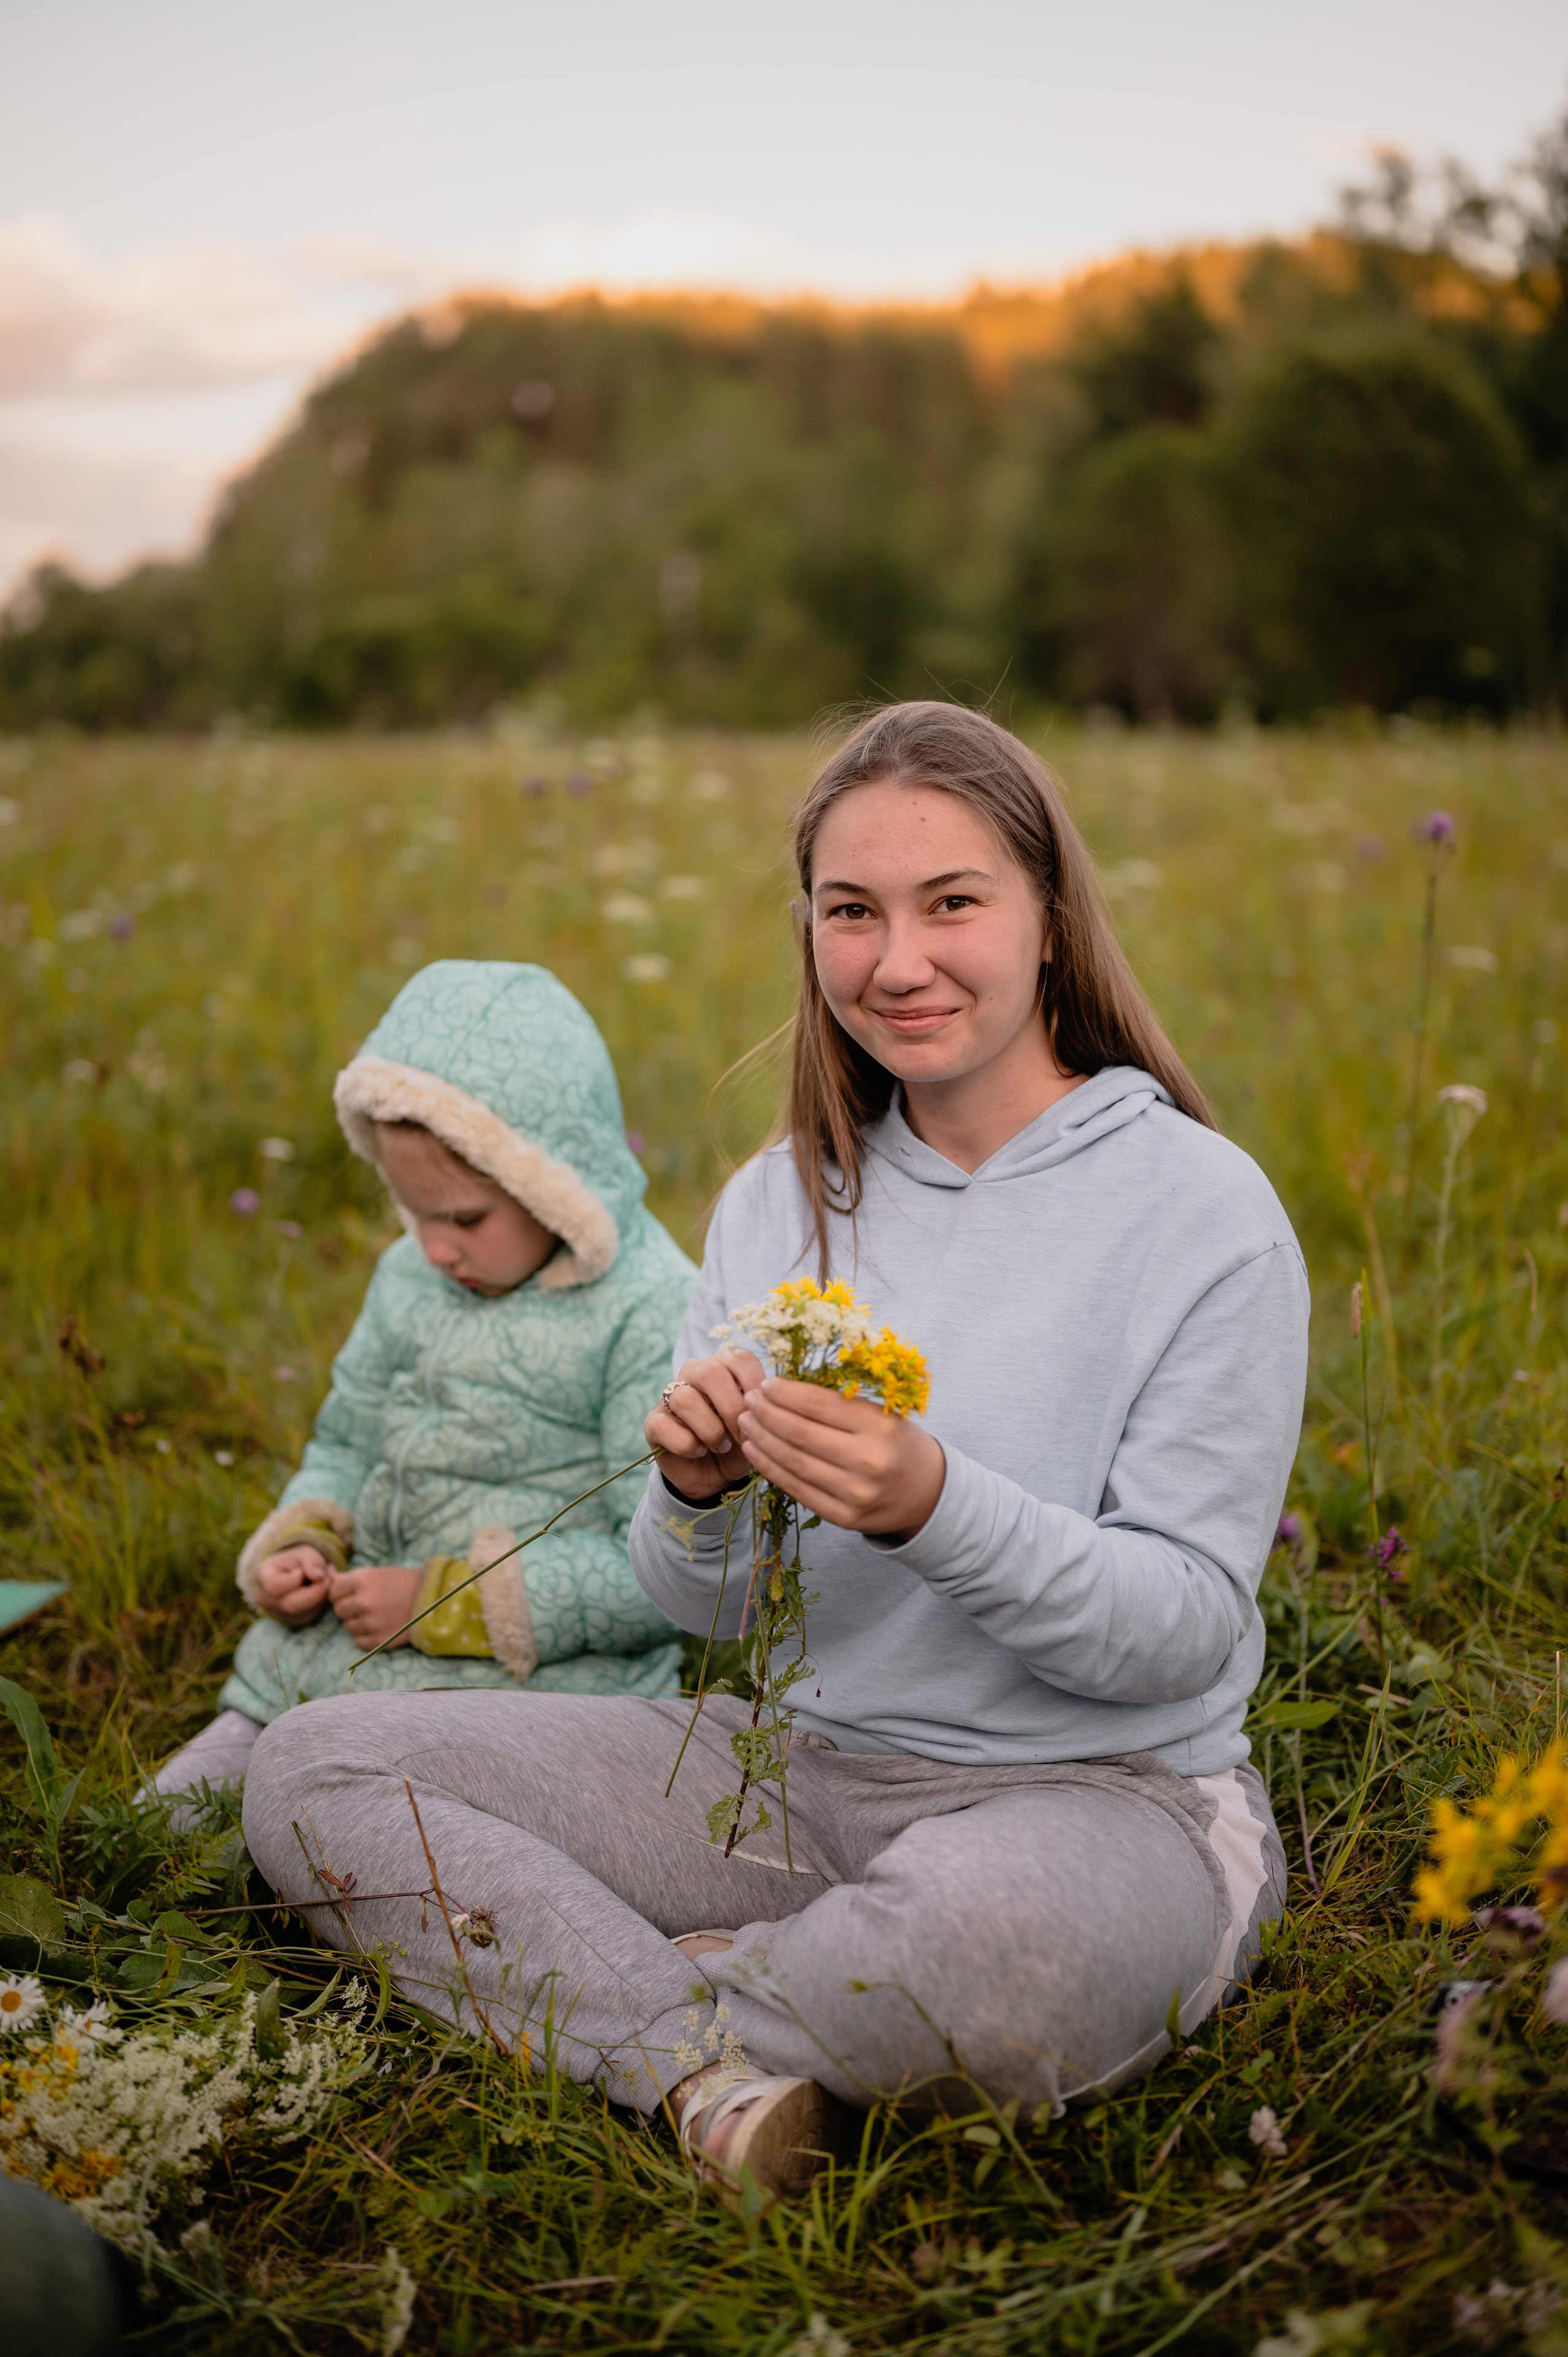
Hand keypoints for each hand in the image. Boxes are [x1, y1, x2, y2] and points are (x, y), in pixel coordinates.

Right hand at [255, 1544, 332, 1625]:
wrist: (297, 1571)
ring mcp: (275, 1612)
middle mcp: (264, 1597)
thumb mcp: (305, 1552)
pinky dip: (318, 1606)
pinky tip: (319, 1593)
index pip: (274, 1586)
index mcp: (263, 1576)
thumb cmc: (298, 1560)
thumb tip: (318, 1577)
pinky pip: (307, 1617)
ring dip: (318, 1600)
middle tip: (326, 1581)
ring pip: (301, 1614)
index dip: (294, 1580)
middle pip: (289, 1605)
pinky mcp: (290, 1620)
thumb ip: (312, 1561)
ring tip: (323, 1584)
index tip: (304, 1571)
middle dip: (314, 1593)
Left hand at [326, 1565, 422, 1650]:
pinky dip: (365, 1636)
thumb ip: (348, 1578)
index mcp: (362, 1581)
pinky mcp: (379, 1640)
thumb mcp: (376, 1573)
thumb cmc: (402, 1582)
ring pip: (348, 1627)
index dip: (341, 1593)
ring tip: (374, 1615)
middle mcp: (364, 1602)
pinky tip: (378, 1627)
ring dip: (357, 1622)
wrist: (432, 1599)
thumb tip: (326, 1577)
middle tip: (364, 1605)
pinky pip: (358, 1642)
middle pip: (339, 1610)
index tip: (352, 1593)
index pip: (334, 1592)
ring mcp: (371, 1623)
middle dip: (348, 1608)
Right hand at [644, 1350, 764, 1499]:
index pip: (740, 1359)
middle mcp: (694, 1374)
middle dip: (732, 1407)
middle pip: (710, 1372)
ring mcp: (669, 1397)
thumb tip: (759, 1402)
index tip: (763, 1415)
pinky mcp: (653, 1423)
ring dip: (710, 1429)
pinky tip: (699, 1452)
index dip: (755, 1386)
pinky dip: (687, 1445)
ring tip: (722, 1446)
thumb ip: (758, 1410)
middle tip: (742, 1434)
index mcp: (724, 1368)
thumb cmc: (737, 1444)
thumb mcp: (755, 1428)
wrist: (714, 1477)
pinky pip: (664, 1426)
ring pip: (685, 1399)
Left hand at [737, 1377, 945, 1537]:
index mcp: (880, 1427)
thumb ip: (840, 1404)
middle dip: (767, 1414)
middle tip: (748, 1399)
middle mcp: (868, 1461)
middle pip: (800, 1434)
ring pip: (794, 1462)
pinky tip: (754, 1451)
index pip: (818, 1405)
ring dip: (762, 1439)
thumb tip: (782, 1389)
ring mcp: (855, 1494)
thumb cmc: (897, 1443)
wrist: (927, 1493)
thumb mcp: (882, 1414)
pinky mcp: (844, 1517)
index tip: (766, 1384)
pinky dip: (770, 1468)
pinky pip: (797, 1489)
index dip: (785, 1393)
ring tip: (746, 1421)